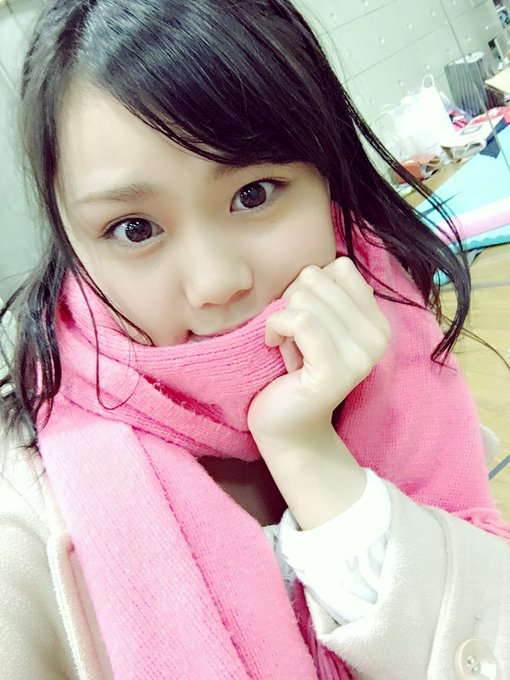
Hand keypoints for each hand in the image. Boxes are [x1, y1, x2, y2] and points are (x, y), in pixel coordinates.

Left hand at [247, 257, 391, 451]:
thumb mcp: (317, 323)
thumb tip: (315, 268)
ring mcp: (360, 356)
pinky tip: (273, 345)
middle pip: (317, 278)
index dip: (309, 286)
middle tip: (291, 336)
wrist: (288, 426)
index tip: (301, 315)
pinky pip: (300, 321)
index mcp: (378, 322)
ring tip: (285, 344)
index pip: (339, 267)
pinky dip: (275, 327)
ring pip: (305, 298)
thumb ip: (324, 294)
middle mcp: (378, 337)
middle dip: (292, 301)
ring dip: (282, 318)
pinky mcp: (335, 371)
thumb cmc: (295, 370)